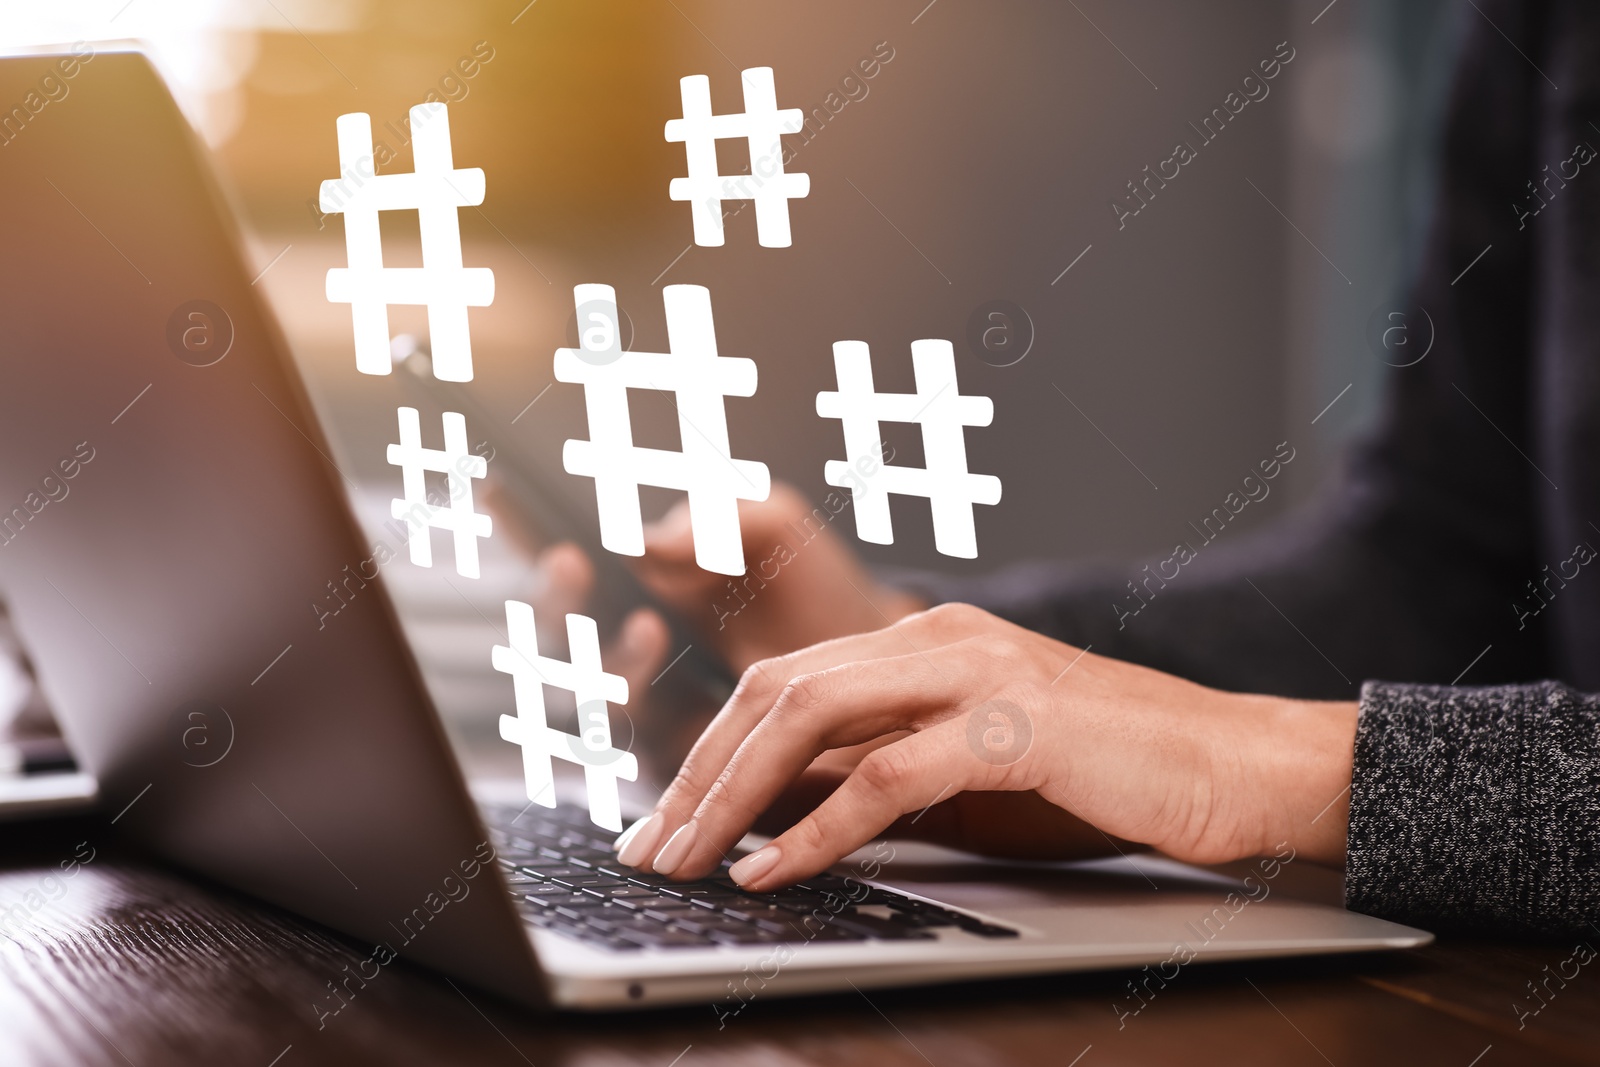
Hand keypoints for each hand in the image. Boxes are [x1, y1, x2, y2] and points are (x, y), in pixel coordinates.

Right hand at [484, 480, 923, 774]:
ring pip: (586, 689)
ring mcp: (648, 699)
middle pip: (559, 630)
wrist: (878, 660)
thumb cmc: (816, 586)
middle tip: (571, 561)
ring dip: (603, 654)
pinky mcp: (676, 751)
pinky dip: (633, 693)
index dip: (524, 527)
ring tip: (648, 620)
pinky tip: (659, 642)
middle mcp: (627, 641)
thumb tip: (648, 539)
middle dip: (556, 598)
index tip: (503, 489)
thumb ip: (714, 517)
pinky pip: (632, 734)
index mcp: (640, 581)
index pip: (566, 557)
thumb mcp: (774, 524)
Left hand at [612, 603, 1357, 890]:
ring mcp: (976, 670)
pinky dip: (817, 826)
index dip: (708, 754)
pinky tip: (772, 869)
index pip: (782, 684)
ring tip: (687, 862)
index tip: (664, 822)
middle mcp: (938, 638)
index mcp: (923, 640)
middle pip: (775, 692)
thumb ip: (877, 777)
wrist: (1236, 766)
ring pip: (812, 717)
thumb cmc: (1106, 776)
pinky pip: (888, 773)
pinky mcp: (1014, 721)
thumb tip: (774, 814)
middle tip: (649, 848)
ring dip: (733, 798)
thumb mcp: (970, 777)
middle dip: (697, 775)